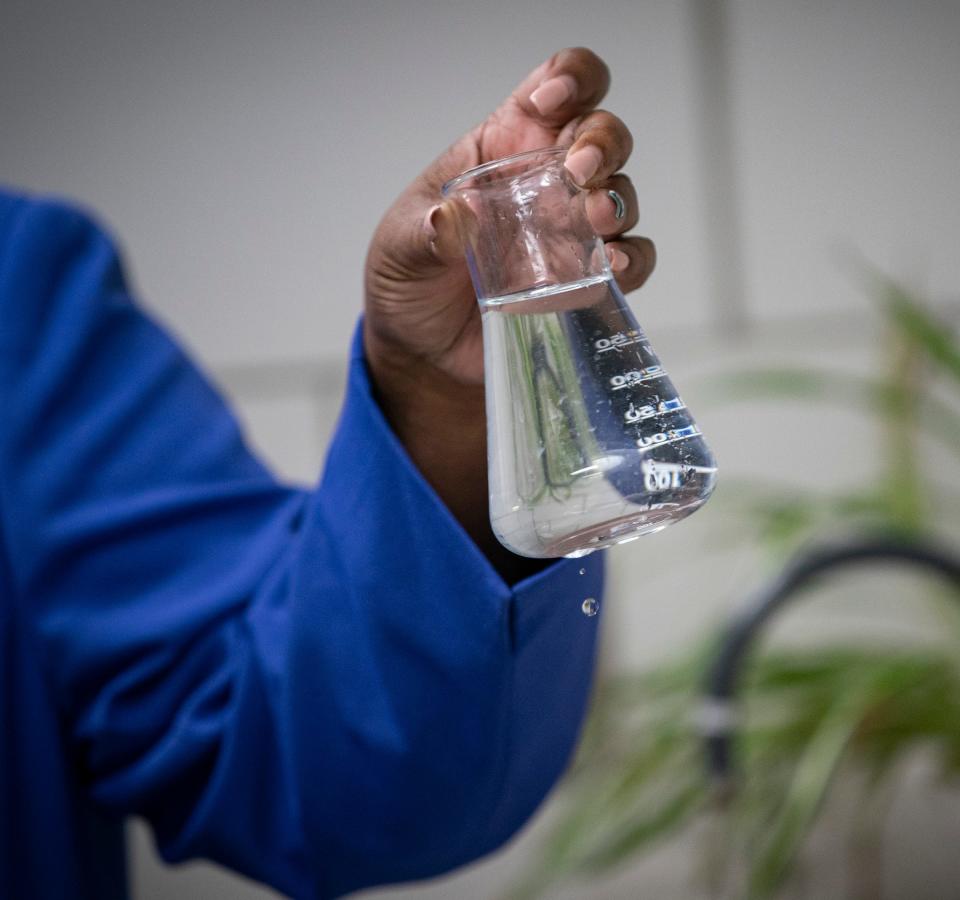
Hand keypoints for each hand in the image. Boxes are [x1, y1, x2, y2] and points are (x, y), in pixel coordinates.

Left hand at [364, 47, 654, 386]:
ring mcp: (570, 232)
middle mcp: (547, 184)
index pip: (554, 89)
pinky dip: (629, 259)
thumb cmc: (411, 284)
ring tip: (594, 221)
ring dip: (616, 200)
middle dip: (602, 142)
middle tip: (579, 172)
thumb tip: (449, 221)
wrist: (424, 352)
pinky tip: (607, 266)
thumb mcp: (401, 249)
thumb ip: (424, 234)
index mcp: (503, 149)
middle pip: (602, 135)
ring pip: (622, 194)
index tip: (550, 102)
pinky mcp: (585, 282)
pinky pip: (629, 260)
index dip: (569, 79)